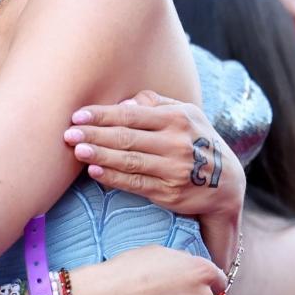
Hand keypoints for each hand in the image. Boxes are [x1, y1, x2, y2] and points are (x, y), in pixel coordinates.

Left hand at [63, 90, 243, 217]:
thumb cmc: (194, 140)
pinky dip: (113, 177)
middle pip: (127, 137)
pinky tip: (94, 171)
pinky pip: (135, 183)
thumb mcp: (186, 115)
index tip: (78, 115)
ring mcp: (173, 170)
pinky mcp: (169, 193)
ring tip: (76, 150)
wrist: (225, 184)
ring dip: (100, 155)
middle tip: (68, 133)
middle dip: (95, 135)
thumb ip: (155, 103)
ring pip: (129, 161)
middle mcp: (176, 143)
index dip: (102, 115)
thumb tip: (123, 101)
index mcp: (177, 119)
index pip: (131, 115)